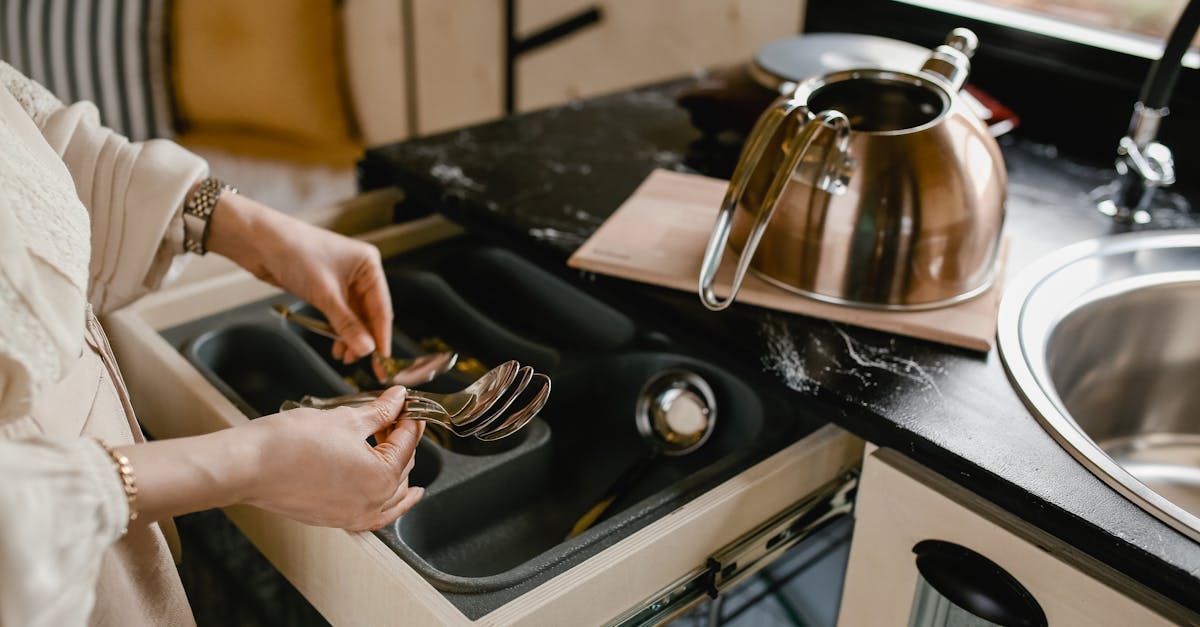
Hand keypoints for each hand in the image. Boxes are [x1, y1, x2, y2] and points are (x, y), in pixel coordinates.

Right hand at [117, 386, 424, 529]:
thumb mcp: (345, 419)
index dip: (410, 418)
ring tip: (386, 442)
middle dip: (400, 440)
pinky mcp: (334, 520)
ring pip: (391, 494)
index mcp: (382, 478)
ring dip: (395, 468)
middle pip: (402, 468)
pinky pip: (372, 514)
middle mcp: (372, 504)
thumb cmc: (290, 443)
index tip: (408, 403)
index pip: (408, 443)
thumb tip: (398, 398)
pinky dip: (385, 501)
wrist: (247, 467)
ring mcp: (353, 517)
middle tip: (390, 415)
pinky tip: (390, 491)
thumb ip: (379, 412)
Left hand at [206, 192, 392, 363]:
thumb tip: (366, 349)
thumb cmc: (295, 253)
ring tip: (345, 357)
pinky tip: (336, 345)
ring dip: (351, 337)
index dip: (382, 336)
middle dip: (365, 339)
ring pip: (354, 316)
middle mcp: (360, 272)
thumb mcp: (325, 294)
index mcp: (369, 265)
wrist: (260, 241)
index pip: (382, 307)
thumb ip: (347, 324)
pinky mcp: (327, 287)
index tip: (383, 359)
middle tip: (366, 365)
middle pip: (369, 314)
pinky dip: (338, 330)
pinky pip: (339, 314)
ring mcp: (343, 280)